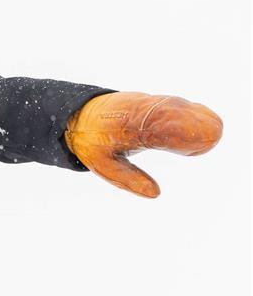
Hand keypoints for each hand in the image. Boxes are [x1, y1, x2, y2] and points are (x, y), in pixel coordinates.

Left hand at [64, 92, 221, 197]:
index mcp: (125, 127)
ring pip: (175, 105)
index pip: (159, 127)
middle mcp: (138, 111)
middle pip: (172, 112)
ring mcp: (145, 103)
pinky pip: (173, 104)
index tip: (200, 140)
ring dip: (195, 116)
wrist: (80, 115)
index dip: (182, 132)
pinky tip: (205, 120)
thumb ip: (128, 179)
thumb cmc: (92, 142)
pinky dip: (190, 112)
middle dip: (194, 123)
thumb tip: (155, 193)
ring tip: (214, 131)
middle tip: (214, 135)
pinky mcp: (150, 102)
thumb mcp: (102, 164)